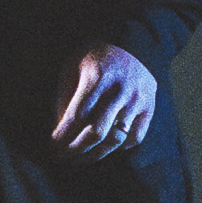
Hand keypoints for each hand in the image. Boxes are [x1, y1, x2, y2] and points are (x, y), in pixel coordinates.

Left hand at [46, 42, 161, 159]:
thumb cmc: (94, 57)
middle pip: (96, 132)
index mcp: (97, 77)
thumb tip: (59, 131)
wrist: (131, 43)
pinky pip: (135, 137)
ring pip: (115, 139)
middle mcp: (120, 90)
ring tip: (79, 159)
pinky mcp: (149, 108)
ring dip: (94, 155)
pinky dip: (119, 147)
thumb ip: (65, 98)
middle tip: (62, 157)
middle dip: (75, 150)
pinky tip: (105, 147)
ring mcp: (138, 100)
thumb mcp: (72, 68)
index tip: (52, 146)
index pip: (76, 116)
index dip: (62, 136)